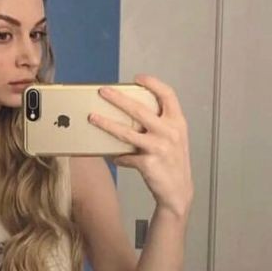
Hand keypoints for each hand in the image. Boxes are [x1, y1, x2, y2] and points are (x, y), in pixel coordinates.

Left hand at [88, 74, 193, 216]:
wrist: (178, 192)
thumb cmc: (173, 163)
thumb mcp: (174, 139)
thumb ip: (160, 124)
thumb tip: (130, 113)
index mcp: (178, 122)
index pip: (168, 95)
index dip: (153, 83)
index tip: (137, 78)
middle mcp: (170, 132)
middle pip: (140, 110)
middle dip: (118, 99)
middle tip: (103, 92)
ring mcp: (159, 148)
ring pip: (127, 132)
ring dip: (107, 124)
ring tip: (93, 118)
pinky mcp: (149, 163)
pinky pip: (125, 157)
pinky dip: (117, 157)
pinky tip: (112, 157)